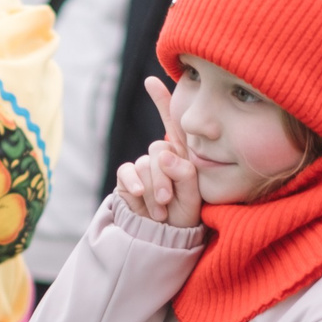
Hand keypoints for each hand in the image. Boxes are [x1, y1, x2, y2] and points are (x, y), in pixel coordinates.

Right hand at [113, 76, 203, 228]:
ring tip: (161, 211)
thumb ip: (185, 175)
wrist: (164, 241)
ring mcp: (144, 168)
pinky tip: (140, 195)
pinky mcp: (128, 180)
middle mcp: (162, 157)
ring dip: (153, 189)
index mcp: (182, 155)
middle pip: (159, 149)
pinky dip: (134, 183)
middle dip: (164, 177)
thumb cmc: (185, 218)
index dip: (162, 100)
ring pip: (144, 164)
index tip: (151, 80)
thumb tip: (164, 155)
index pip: (173, 123)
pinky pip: (127, 171)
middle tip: (169, 201)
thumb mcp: (194, 198)